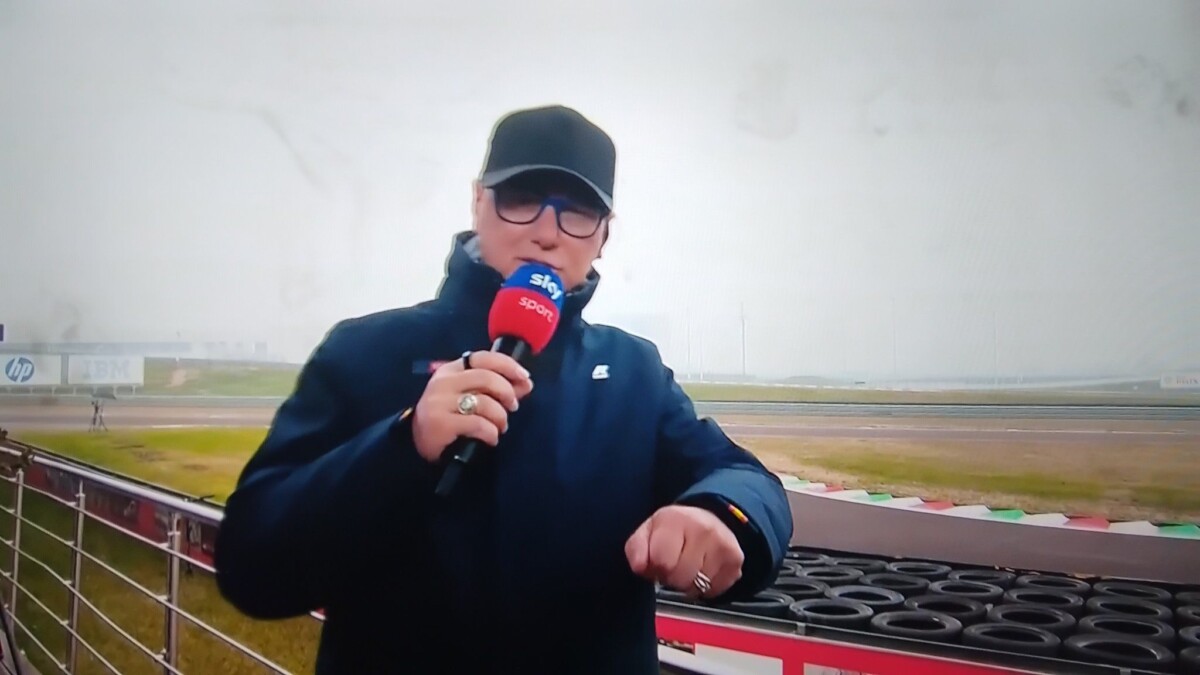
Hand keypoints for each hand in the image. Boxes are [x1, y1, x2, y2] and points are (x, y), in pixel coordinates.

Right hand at [411, 351, 533, 462]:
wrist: (420, 445)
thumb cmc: (451, 417)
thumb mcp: (471, 397)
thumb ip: (498, 389)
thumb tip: (526, 383)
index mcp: (451, 370)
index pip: (483, 358)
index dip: (508, 365)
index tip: (525, 377)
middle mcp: (443, 382)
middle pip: (486, 378)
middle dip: (507, 393)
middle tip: (513, 407)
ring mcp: (439, 402)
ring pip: (485, 403)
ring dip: (501, 417)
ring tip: (500, 427)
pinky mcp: (440, 423)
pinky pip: (478, 424)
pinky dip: (492, 433)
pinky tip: (491, 438)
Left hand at [625, 505, 743, 599]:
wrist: (710, 519)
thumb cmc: (673, 531)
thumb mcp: (647, 533)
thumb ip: (636, 550)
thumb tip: (640, 567)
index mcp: (676, 519)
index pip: (662, 560)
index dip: (656, 568)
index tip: (658, 561)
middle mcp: (703, 529)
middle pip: (680, 578)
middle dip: (672, 578)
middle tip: (673, 566)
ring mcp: (723, 544)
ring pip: (698, 587)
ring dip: (689, 584)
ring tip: (688, 567)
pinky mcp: (736, 560)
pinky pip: (714, 591)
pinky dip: (706, 588)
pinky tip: (703, 571)